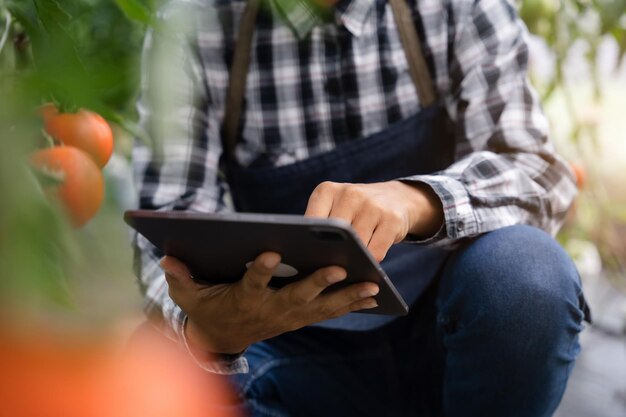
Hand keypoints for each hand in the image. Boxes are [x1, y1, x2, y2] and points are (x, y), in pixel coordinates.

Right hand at [160, 253, 378, 354]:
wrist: (222, 337)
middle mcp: (270, 309)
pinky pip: (328, 312)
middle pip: (296, 295)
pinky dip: (350, 304)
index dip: (259, 270)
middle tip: (339, 269)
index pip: (252, 283)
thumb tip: (167, 259)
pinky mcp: (301, 317)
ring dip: (346, 297)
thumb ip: (181, 278)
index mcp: (243, 298)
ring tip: (372, 284)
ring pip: (321, 306)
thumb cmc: (207, 307)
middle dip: (317, 283)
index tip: (269, 252)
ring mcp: (289, 316)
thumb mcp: (189, 295)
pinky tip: (372, 295)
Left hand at [305, 181, 443, 261]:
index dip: (307, 242)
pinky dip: (370, 262)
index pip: (310, 221)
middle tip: (326, 272)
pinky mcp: (392, 219)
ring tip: (347, 270)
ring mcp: (372, 205)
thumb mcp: (335, 208)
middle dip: (331, 255)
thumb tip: (306, 258)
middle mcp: (349, 194)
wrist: (397, 198)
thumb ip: (320, 227)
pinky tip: (366, 265)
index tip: (305, 259)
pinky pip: (376, 252)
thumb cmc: (356, 211)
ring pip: (356, 246)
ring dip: (353, 260)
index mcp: (327, 191)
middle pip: (334, 236)